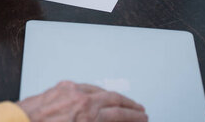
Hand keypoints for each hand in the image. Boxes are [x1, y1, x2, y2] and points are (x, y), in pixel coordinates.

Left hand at [18, 81, 147, 121]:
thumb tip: (112, 121)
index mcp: (88, 115)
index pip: (119, 115)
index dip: (134, 118)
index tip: (143, 119)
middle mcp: (81, 99)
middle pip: (113, 99)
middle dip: (129, 105)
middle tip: (140, 110)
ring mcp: (71, 90)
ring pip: (99, 90)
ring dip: (113, 97)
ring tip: (122, 102)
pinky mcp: (61, 86)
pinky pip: (84, 86)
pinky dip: (95, 91)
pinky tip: (99, 94)